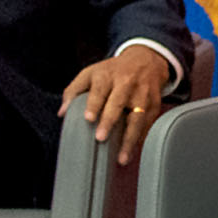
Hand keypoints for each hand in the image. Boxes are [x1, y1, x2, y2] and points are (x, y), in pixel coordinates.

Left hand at [62, 48, 177, 165]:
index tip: (88, 119)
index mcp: (108, 75)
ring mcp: (143, 94)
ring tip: (122, 158)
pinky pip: (147, 124)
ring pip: (138, 118)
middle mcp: (126, 83)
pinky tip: (133, 152)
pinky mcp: (155, 104)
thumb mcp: (91, 73)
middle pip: (118, 102)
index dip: (94, 104)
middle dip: (110, 121)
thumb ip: (74, 91)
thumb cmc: (113, 71)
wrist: (146, 60)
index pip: (100, 90)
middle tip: (100, 138)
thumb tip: (62, 113)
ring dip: (130, 139)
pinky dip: (141, 139)